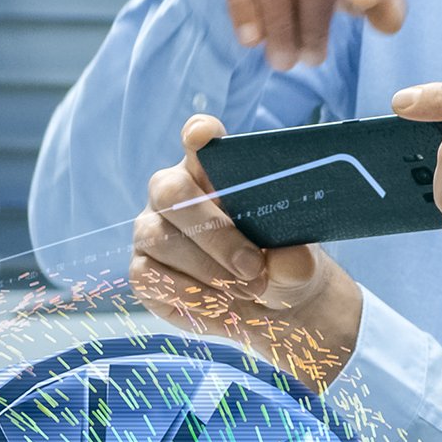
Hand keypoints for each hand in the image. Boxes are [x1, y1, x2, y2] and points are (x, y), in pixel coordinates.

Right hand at [129, 114, 364, 383]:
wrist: (269, 306)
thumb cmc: (280, 264)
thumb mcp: (298, 264)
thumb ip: (295, 261)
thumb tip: (289, 262)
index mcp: (213, 170)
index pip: (199, 138)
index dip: (199, 135)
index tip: (206, 137)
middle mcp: (174, 192)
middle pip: (171, 192)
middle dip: (213, 231)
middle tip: (252, 266)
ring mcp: (152, 229)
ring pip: (160, 238)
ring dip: (207, 269)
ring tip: (247, 290)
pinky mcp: (143, 269)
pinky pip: (151, 276)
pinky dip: (190, 294)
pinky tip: (221, 304)